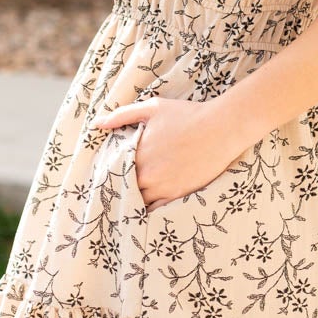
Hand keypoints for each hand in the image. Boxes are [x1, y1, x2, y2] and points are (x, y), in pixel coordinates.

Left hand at [95, 95, 242, 211]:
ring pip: (140, 201)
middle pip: (125, 189)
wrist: (221, 128)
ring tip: (135, 197)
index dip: (113, 173)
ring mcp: (163, 187)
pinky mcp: (179, 195)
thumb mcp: (152, 108)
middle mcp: (147, 175)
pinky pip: (158, 209)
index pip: (114, 172)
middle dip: (124, 187)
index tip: (112, 173)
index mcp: (137, 154)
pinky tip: (151, 205)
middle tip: (121, 187)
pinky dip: (152, 208)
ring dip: (137, 198)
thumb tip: (96, 125)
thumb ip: (122, 116)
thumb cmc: (187, 115)